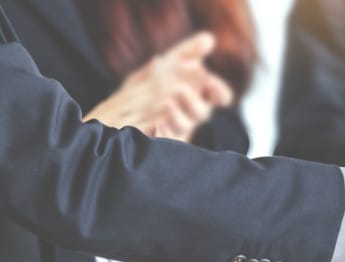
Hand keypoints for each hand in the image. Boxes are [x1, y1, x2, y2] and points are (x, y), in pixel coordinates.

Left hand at [83, 32, 233, 142]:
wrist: (124, 106)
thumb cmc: (156, 82)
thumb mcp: (171, 61)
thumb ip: (190, 50)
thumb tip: (209, 38)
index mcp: (199, 93)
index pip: (218, 95)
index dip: (220, 92)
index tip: (214, 85)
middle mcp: (190, 111)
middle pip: (201, 112)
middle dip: (192, 101)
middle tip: (178, 88)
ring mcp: (176, 126)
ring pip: (184, 127)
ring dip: (178, 117)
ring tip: (165, 103)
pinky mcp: (159, 137)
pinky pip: (166, 140)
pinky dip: (163, 133)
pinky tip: (156, 122)